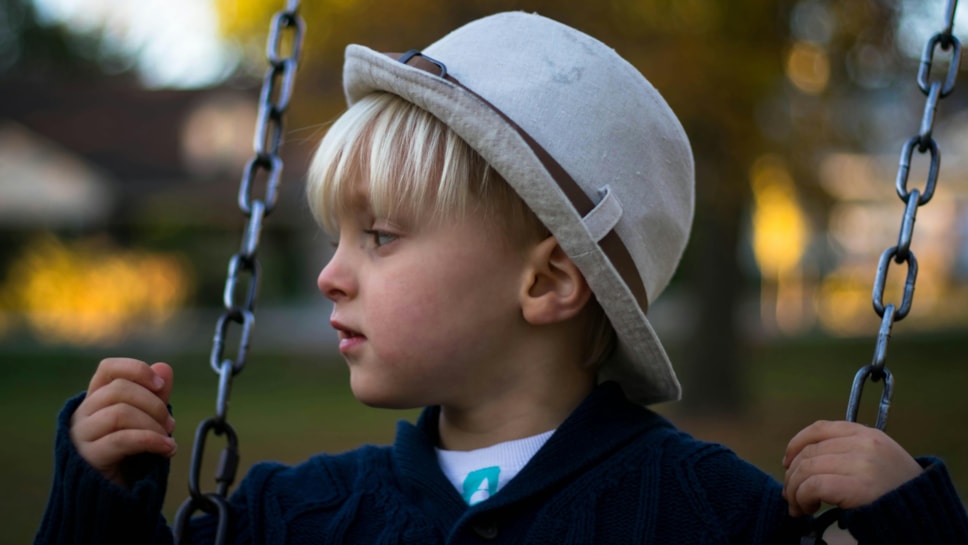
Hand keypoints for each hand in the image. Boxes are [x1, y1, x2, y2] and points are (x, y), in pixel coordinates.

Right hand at [69, 358, 176, 487]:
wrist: (110, 499)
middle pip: (119, 390)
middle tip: (170, 424)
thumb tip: (164, 367)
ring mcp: (81, 435)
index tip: (160, 385)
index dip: (136, 369)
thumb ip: (155, 396)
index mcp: (95, 399)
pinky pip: (122, 439)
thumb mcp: (146, 422)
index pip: (108, 368)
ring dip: (153, 424)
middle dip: (154, 404)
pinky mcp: (87, 457)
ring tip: (168, 439)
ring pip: (120, 412)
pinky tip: (167, 449)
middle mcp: (82, 414)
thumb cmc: (128, 457)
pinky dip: (151, 440)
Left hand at [782, 420, 922, 516]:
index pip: (819, 429)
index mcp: (866, 434)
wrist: (923, 515)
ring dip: (794, 491)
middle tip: (790, 495)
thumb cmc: (896, 491)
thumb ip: (846, 451)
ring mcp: (861, 463)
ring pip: (806, 469)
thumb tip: (799, 460)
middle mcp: (863, 443)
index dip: (796, 444)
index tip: (787, 462)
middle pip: (809, 452)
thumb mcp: (876, 459)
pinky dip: (802, 498)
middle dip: (792, 475)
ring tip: (797, 506)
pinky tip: (806, 508)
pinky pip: (812, 486)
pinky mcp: (856, 486)